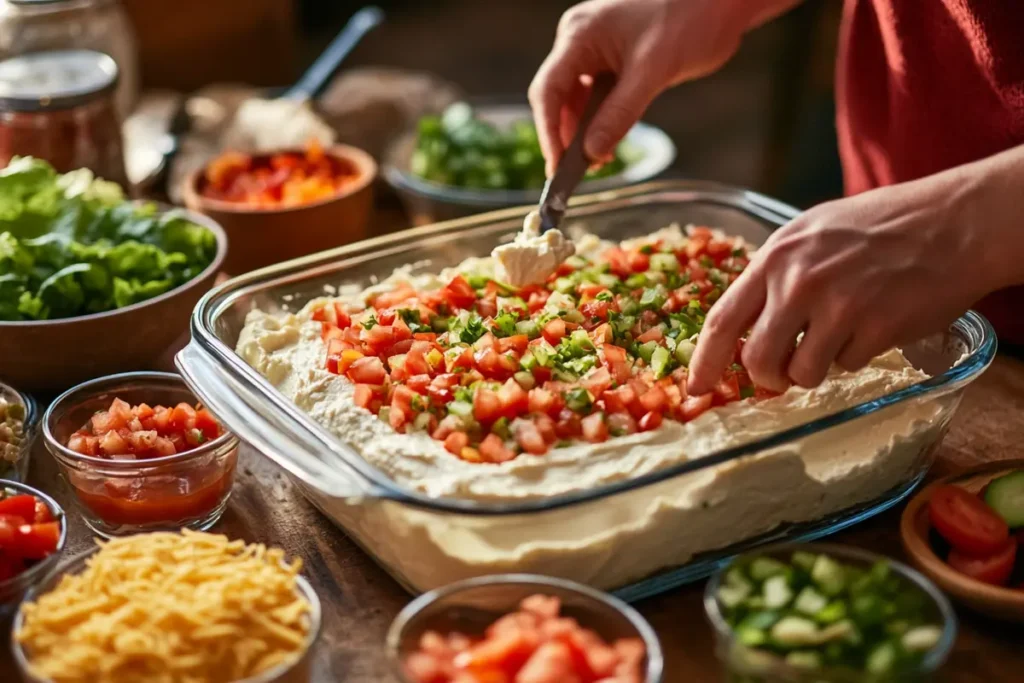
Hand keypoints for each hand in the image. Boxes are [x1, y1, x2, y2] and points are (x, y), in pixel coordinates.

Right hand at [528, 0, 745, 173]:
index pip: (549, 89)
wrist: (723, 4)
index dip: (550, 131)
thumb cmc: (690, 20)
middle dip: (566, 135)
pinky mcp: (613, 62)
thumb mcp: (654, 71)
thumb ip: (620, 113)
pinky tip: (606, 144)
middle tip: (574, 173)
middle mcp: (581, 41)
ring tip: (595, 163)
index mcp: (580, 34)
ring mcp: (596, 51)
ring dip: (583, 133)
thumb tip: (592, 152)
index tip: (557, 166)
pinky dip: (600, 122)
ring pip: (576, 101)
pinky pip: (596, 97)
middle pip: (557, 97)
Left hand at [687, 175, 1001, 394]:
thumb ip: (777, 274)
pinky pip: (847, 366)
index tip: (694, 389)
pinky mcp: (874, 329)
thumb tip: (746, 322)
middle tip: (784, 374)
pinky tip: (874, 324)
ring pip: (802, 373)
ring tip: (840, 338)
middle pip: (757, 360)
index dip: (703, 361)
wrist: (953, 222)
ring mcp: (837, 306)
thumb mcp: (812, 233)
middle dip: (768, 377)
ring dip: (816, 369)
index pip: (722, 319)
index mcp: (776, 257)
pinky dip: (857, 356)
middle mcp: (799, 281)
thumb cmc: (882, 226)